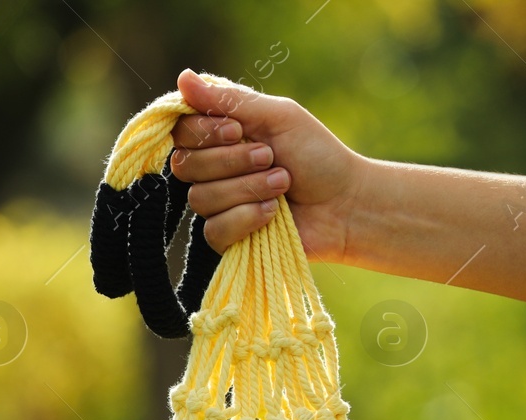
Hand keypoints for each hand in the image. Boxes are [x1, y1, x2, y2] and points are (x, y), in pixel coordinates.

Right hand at [169, 70, 365, 260]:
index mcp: (220, 136)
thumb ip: (230, 100)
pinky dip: (248, 217)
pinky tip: (273, 212)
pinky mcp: (225, 236)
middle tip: (270, 157)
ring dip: (248, 188)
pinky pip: (214, 230)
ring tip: (283, 184)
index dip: (202, 133)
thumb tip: (183, 77)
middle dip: (233, 162)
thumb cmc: (316, 155)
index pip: (180, 132)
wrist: (345, 203)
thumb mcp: (278, 117)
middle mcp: (211, 170)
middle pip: (185, 166)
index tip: (238, 131)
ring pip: (201, 198)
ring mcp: (216, 205)